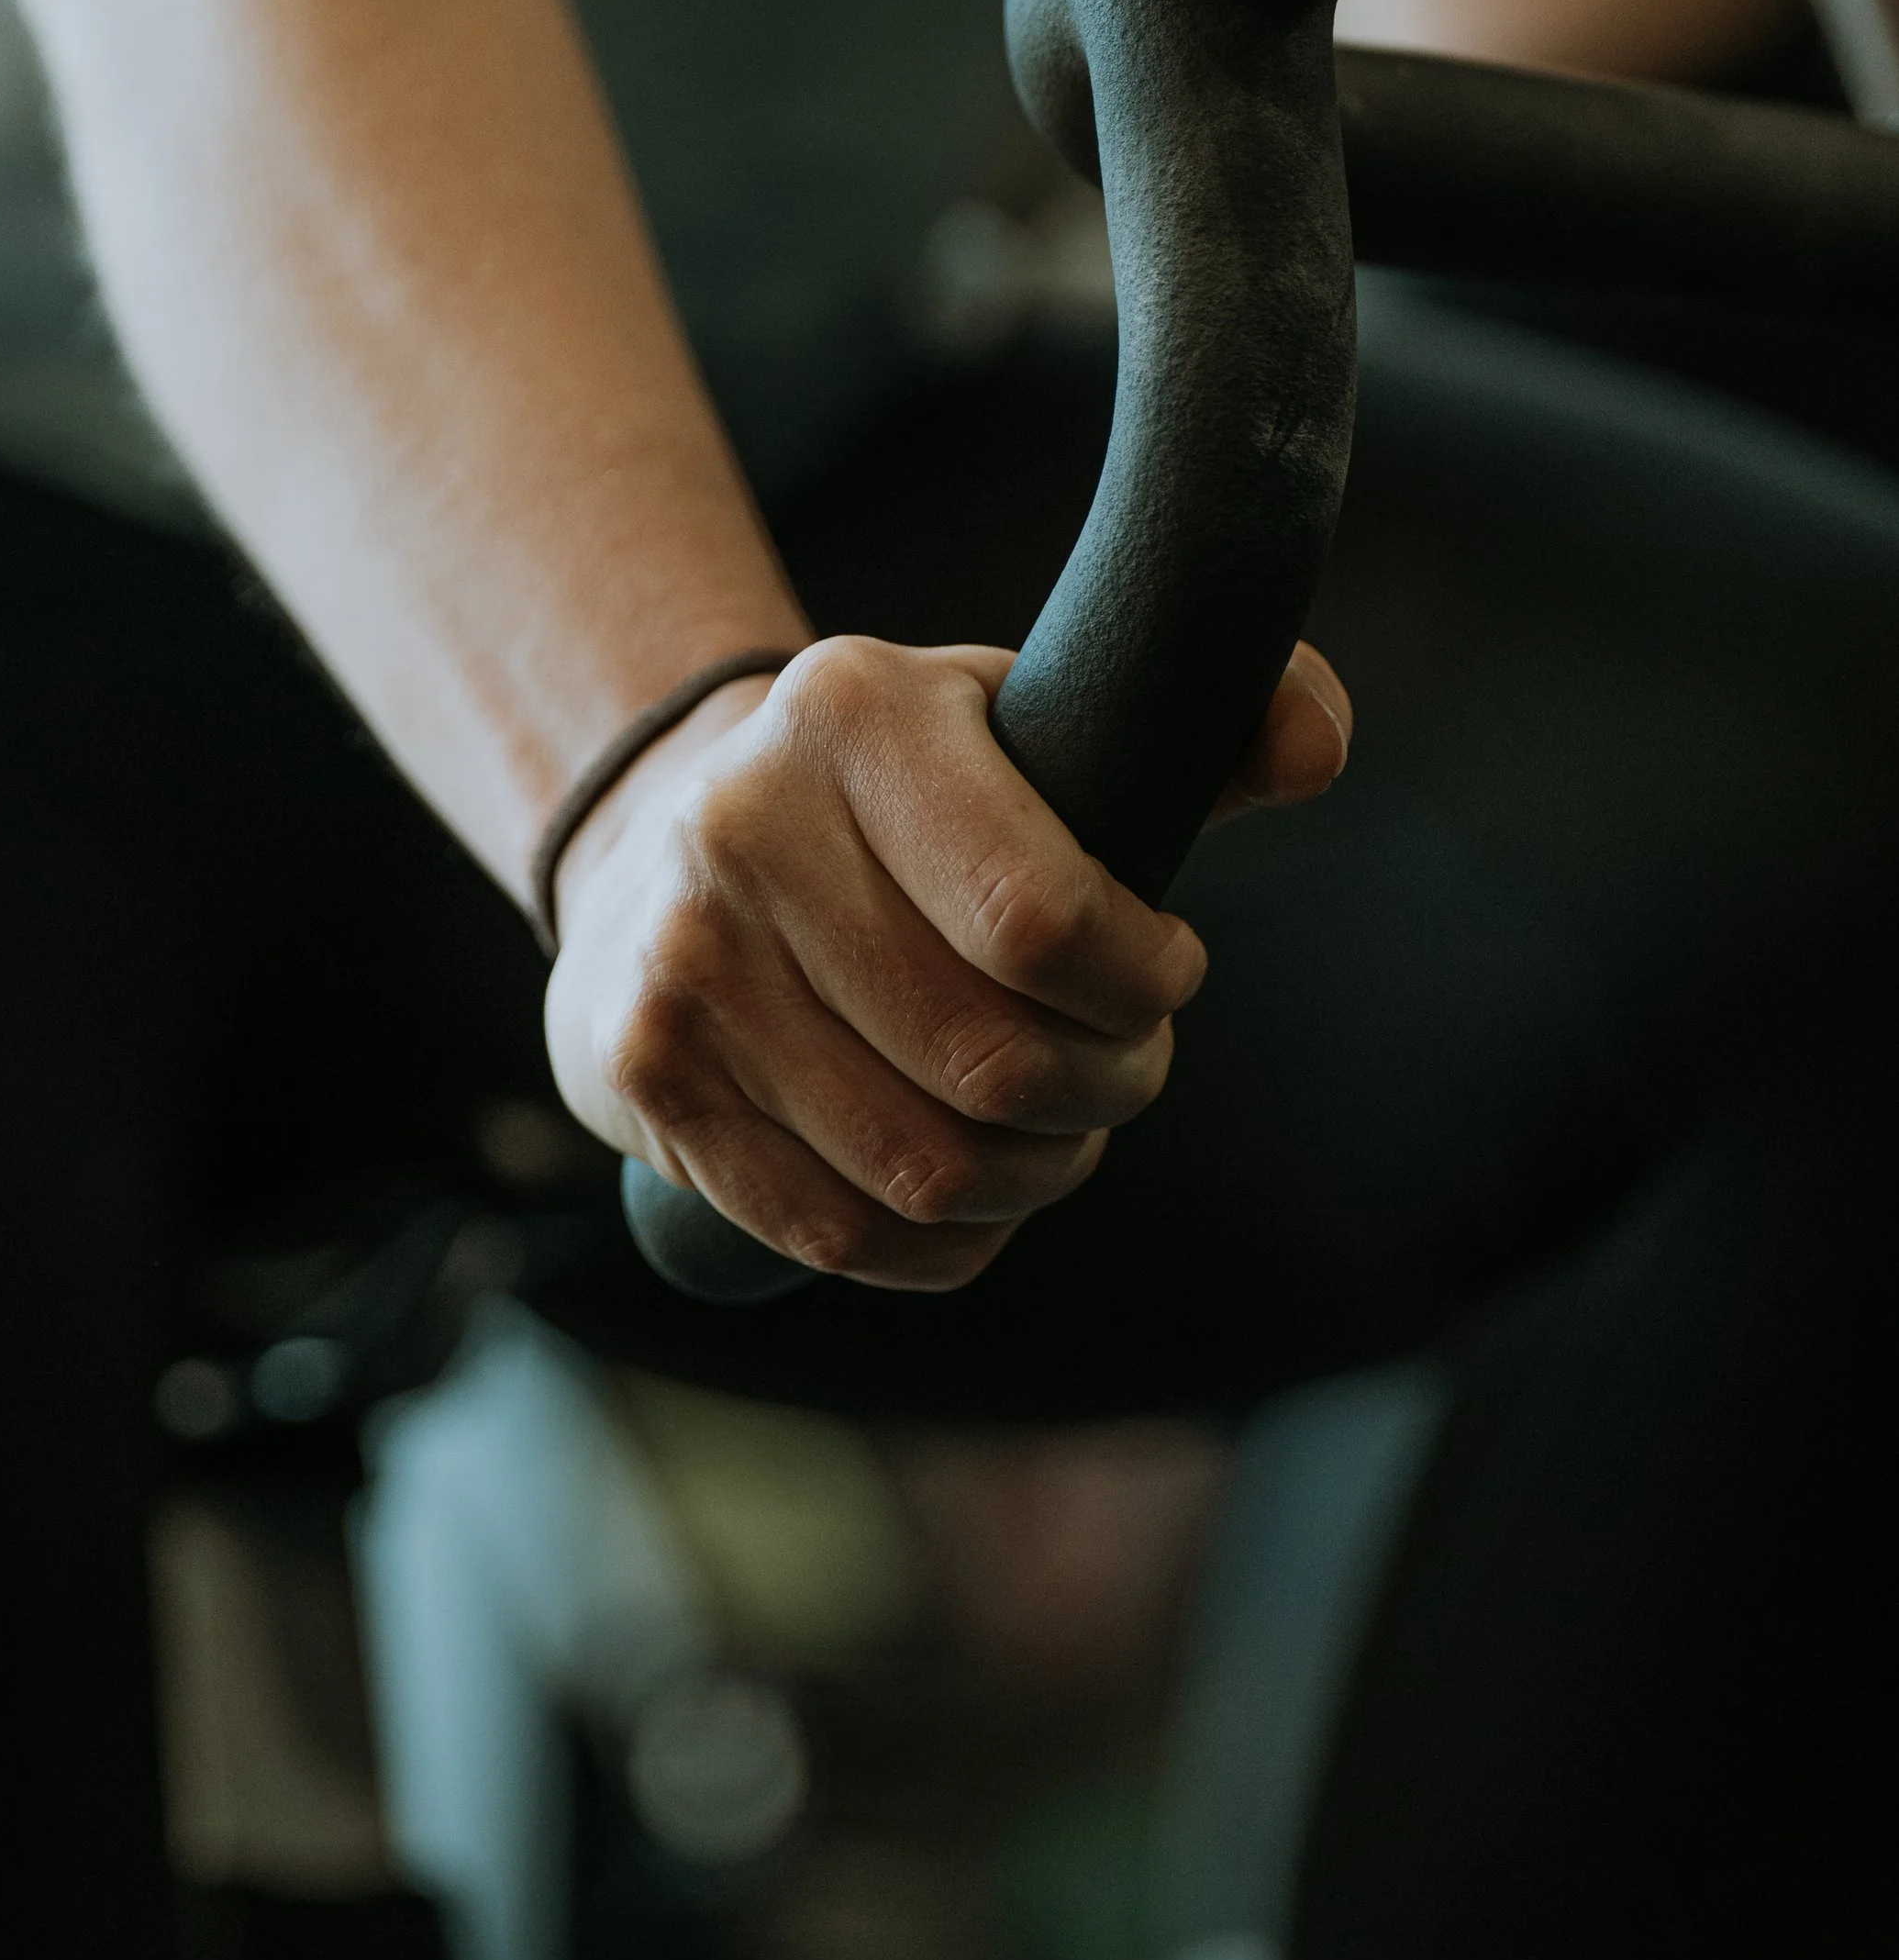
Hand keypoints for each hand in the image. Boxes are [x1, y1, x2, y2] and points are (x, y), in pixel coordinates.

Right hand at [543, 632, 1349, 1289]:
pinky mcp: (644, 1077)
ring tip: (1051, 1132)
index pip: (1042, 916)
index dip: (1140, 987)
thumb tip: (1314, 746)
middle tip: (1118, 1073)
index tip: (1162, 975)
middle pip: (991, 1065)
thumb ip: (1202, 721)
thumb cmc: (904, 798)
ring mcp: (679, 962)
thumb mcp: (1035, 719)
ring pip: (925, 1170)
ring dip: (1031, 1180)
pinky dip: (944, 1247)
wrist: (662, 841)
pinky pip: (841, 1233)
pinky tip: (972, 1199)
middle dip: (1102, 1095)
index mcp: (852, 712)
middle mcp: (741, 826)